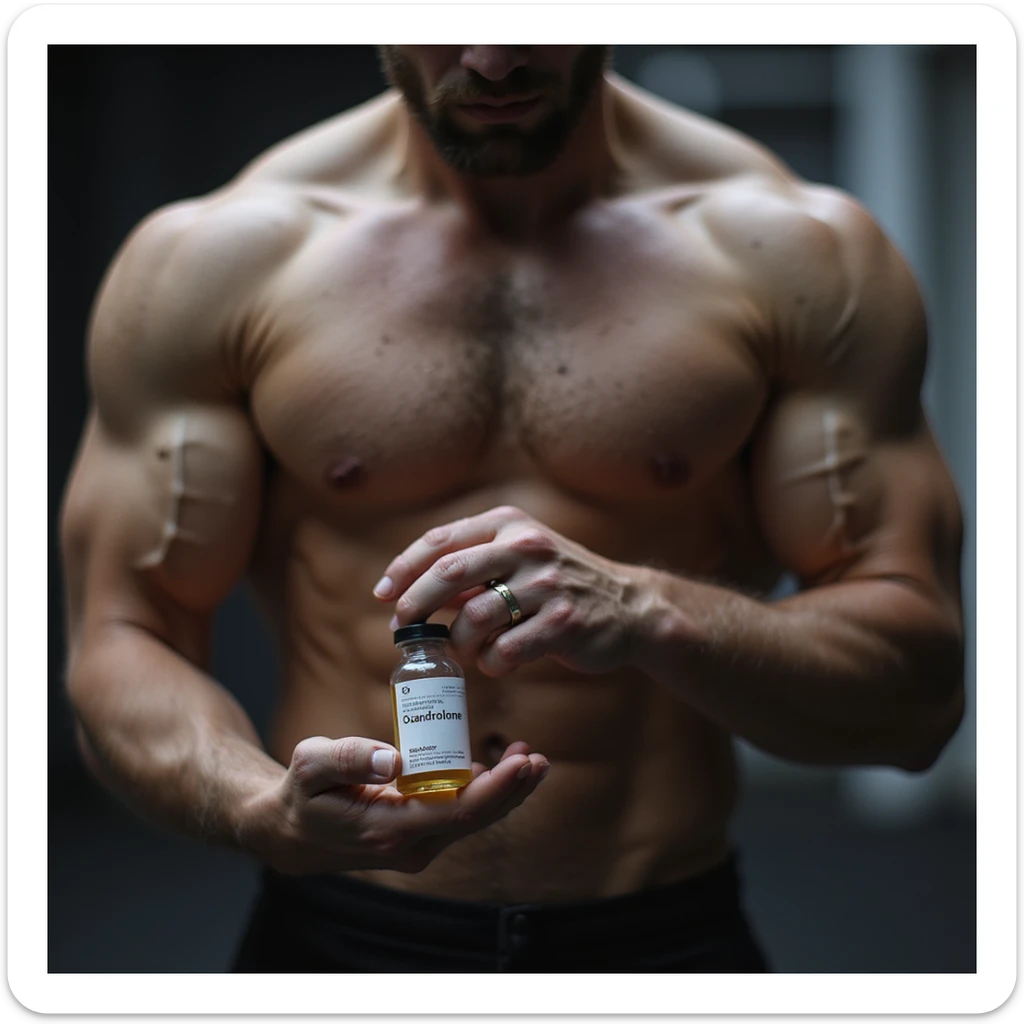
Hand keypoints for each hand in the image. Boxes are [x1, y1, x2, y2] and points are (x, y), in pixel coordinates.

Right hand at [242, 734, 548, 874]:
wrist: (291, 833)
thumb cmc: (302, 794)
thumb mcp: (311, 764)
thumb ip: (349, 758)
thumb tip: (395, 759)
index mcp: (388, 830)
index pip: (458, 811)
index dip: (497, 787)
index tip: (522, 762)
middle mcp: (410, 846)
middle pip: (476, 818)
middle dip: (512, 788)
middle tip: (538, 757)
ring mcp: (417, 846)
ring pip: (472, 819)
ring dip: (504, 791)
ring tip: (528, 758)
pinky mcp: (419, 837)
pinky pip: (459, 816)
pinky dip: (483, 792)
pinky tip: (498, 769)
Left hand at [373, 505, 646, 676]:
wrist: (628, 606)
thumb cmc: (558, 582)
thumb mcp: (519, 556)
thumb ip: (471, 566)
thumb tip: (407, 591)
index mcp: (509, 526)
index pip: (441, 540)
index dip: (403, 568)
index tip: (382, 594)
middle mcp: (526, 547)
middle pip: (450, 572)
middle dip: (416, 604)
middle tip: (403, 628)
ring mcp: (547, 584)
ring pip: (475, 618)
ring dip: (459, 643)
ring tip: (465, 651)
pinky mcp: (564, 622)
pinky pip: (506, 650)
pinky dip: (491, 662)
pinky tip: (497, 661)